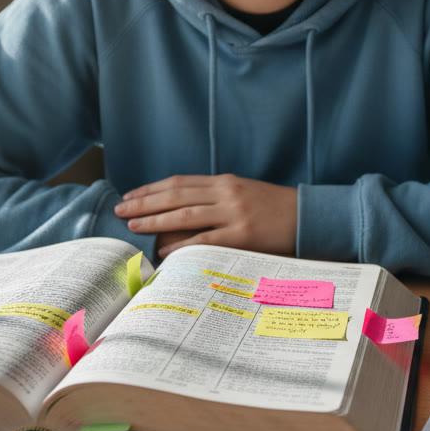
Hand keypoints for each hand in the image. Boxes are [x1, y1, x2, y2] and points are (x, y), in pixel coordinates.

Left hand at [115, 174, 297, 257]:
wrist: (309, 217)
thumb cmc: (275, 209)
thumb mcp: (245, 193)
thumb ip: (217, 198)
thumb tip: (182, 209)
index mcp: (225, 181)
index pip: (180, 182)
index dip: (151, 188)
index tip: (130, 194)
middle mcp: (226, 193)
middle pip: (176, 195)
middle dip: (144, 202)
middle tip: (120, 208)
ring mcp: (234, 213)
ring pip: (185, 214)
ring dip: (155, 219)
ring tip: (133, 224)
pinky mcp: (243, 235)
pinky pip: (205, 240)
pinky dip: (182, 244)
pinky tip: (165, 249)